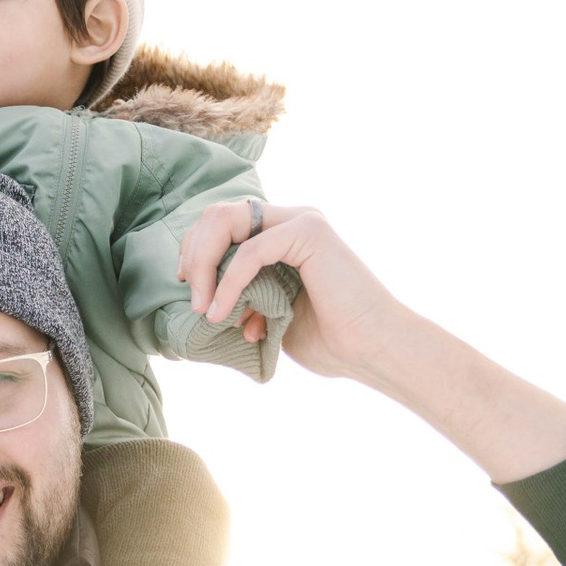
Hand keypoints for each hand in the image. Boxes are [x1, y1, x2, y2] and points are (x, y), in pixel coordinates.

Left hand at [180, 200, 565, 484]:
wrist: (375, 351)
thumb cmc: (333, 341)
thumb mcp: (272, 315)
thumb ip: (244, 297)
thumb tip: (204, 302)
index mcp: (283, 235)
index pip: (222, 222)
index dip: (197, 251)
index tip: (191, 290)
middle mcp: (291, 219)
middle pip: (218, 214)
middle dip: (194, 253)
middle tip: (192, 295)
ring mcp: (302, 221)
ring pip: (227, 222)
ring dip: (205, 264)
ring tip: (201, 306)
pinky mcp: (309, 232)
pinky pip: (250, 252)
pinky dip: (228, 284)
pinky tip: (222, 313)